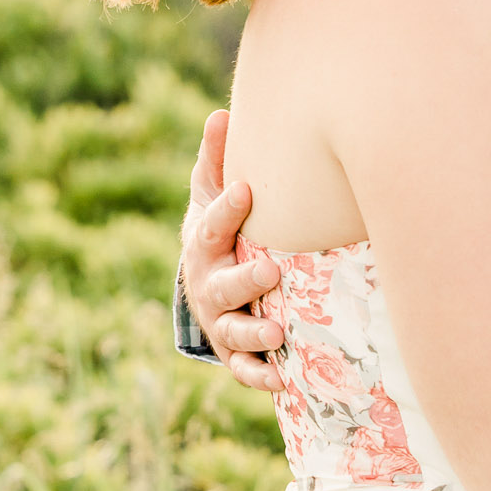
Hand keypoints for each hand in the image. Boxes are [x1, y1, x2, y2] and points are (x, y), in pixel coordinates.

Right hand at [182, 108, 283, 391]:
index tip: (246, 190)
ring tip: (277, 333)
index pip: (211, 225)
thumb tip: (221, 112)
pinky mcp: (234, 353)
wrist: (207, 283)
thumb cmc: (220, 229)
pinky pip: (245, 370)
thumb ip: (216, 160)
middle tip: (271, 273)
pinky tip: (286, 378)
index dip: (225, 210)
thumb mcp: (211, 194)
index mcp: (204, 244)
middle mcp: (209, 285)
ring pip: (233, 331)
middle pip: (223, 285)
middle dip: (245, 281)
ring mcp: (221, 321)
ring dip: (254, 334)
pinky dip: (262, 376)